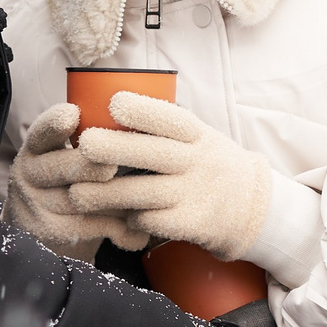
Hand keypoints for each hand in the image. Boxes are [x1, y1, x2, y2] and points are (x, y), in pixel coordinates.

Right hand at [6, 101, 147, 250]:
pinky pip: (92, 225)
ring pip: (83, 198)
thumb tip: (139, 121)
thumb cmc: (66, 178)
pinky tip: (139, 231)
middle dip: (91, 166)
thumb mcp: (64, 155)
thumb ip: (91, 142)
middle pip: (63, 167)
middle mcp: (30, 174)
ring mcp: (38, 204)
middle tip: (113, 165)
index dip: (55, 123)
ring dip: (119, 197)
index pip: (42, 132)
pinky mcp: (51, 230)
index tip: (72, 114)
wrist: (39, 226)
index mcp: (36, 148)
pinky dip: (120, 228)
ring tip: (149, 196)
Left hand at [70, 92, 272, 260]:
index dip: (142, 111)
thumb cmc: (209, 165)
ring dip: (107, 194)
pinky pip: (154, 221)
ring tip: (76, 194)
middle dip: (115, 148)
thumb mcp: (199, 138)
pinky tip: (120, 217)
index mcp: (197, 135)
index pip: (170, 119)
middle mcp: (199, 161)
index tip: (113, 104)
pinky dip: (132, 219)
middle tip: (83, 145)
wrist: (250, 207)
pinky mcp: (193, 223)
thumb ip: (164, 129)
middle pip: (154, 154)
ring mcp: (196, 193)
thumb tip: (108, 107)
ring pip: (145, 193)